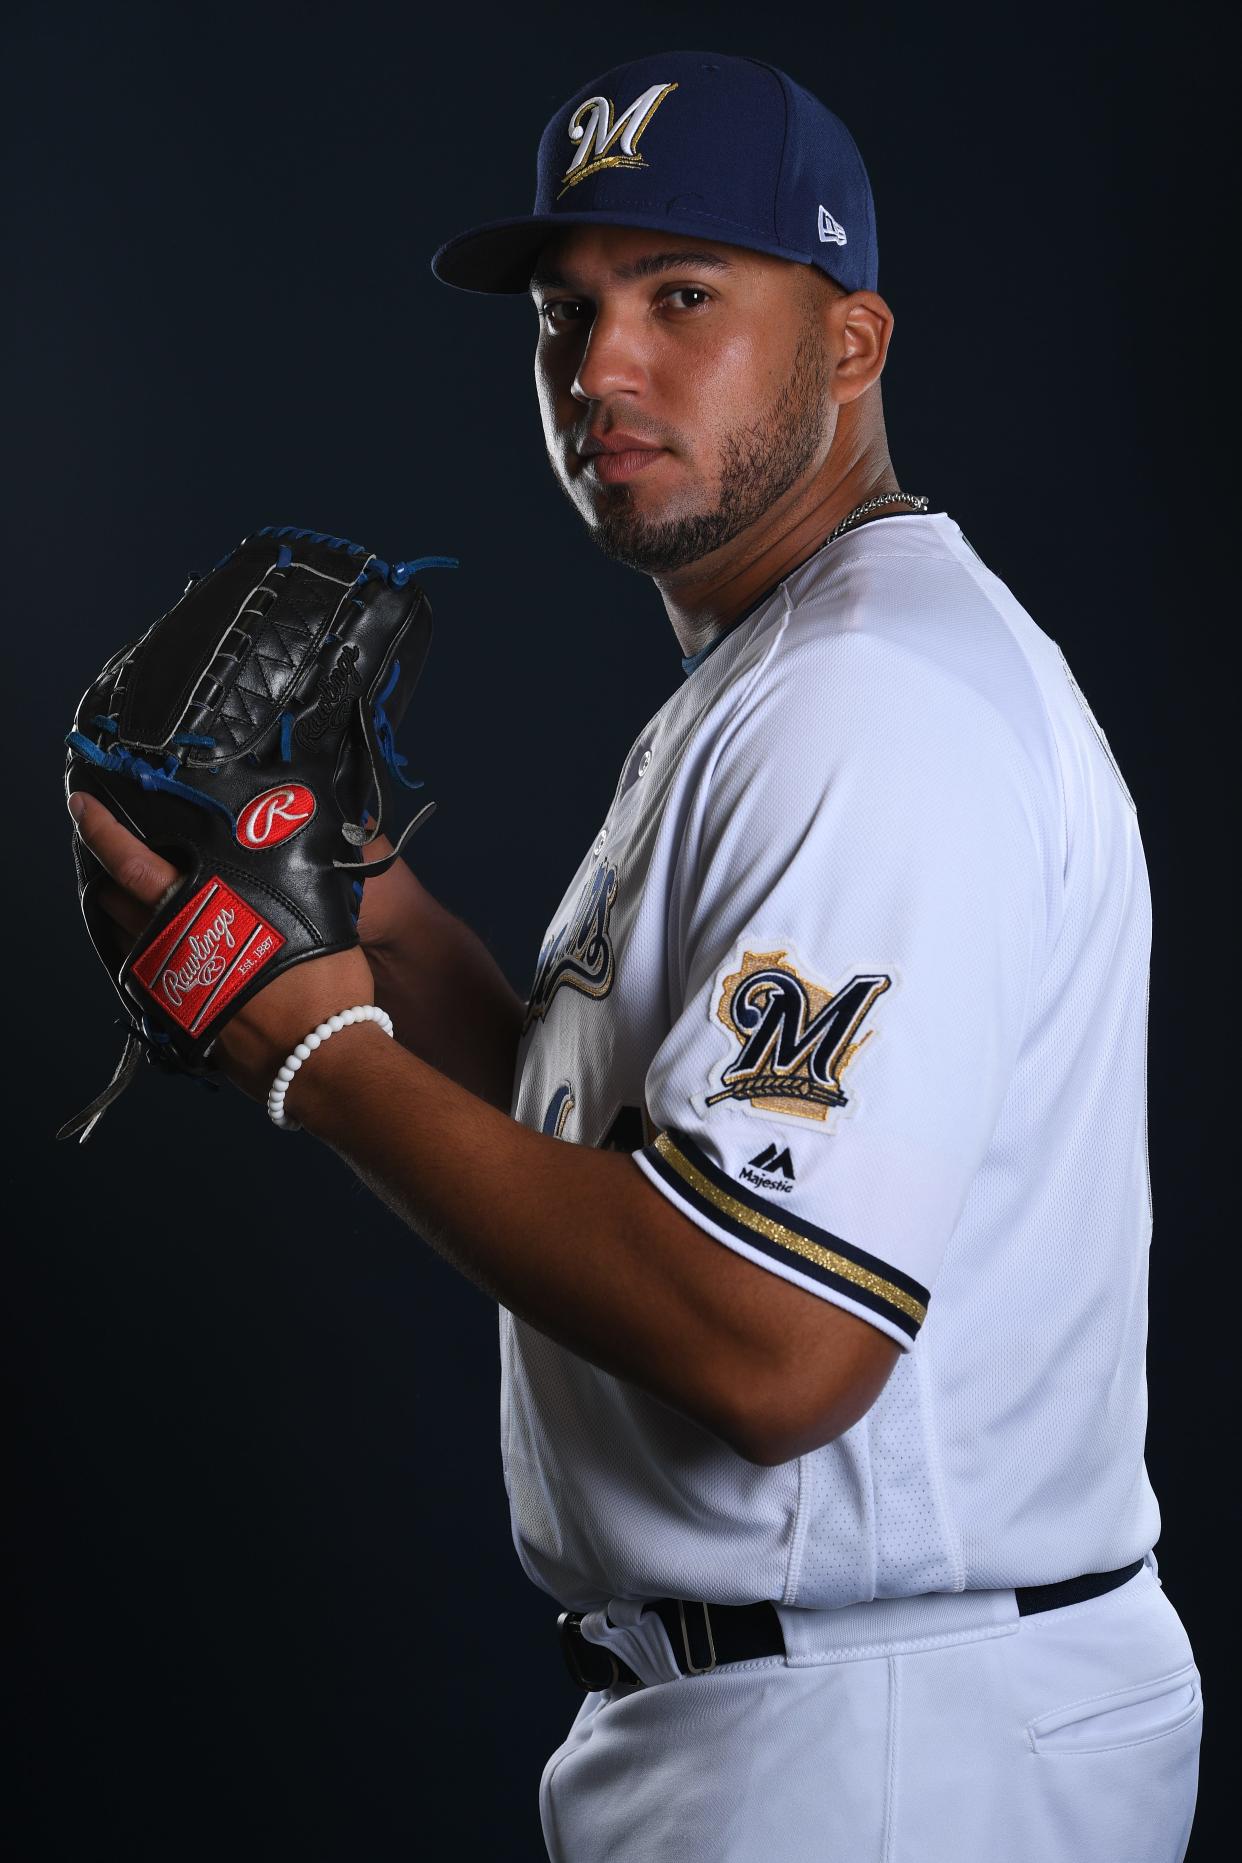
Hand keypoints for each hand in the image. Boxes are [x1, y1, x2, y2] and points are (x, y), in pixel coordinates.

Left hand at [68, 792, 375, 1106]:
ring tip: (160, 910)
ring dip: (131, 920)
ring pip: (124, 940)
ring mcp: (164, 984)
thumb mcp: (312, 912)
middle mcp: (166, 945)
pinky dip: (151, 957)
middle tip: (137, 864)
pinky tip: (184, 953)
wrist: (315, 1056)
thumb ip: (275, 884)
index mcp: (195, 909)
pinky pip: (145, 975)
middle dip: (116, 878)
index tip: (83, 805)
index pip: (129, 860)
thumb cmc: (320, 984)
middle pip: (114, 899)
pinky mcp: (171, 1018)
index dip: (99, 828)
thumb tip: (281, 857)